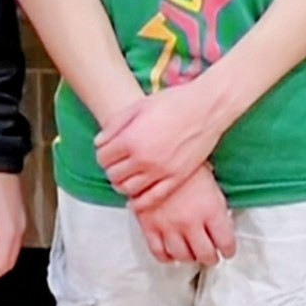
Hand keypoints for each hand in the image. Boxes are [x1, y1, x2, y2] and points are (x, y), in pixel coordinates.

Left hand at [96, 83, 227, 201]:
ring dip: (122, 184)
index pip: (102, 157)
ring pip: (128, 189)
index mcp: (131, 139)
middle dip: (111, 168)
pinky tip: (136, 198)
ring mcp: (160, 171)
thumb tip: (99, 142)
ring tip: (127, 176)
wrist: (206, 108)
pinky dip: (139, 201)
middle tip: (117, 163)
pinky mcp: (176, 179)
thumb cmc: (174, 103)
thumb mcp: (139, 106)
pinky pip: (151, 198)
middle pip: (113, 174)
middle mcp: (143, 159)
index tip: (108, 151)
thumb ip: (115, 125)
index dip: (102, 154)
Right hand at [135, 165, 235, 266]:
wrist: (156, 156)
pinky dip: (167, 257)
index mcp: (211, 210)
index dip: (228, 250)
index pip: (225, 243)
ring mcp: (170, 226)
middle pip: (205, 255)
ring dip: (190, 258)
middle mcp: (191, 222)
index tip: (227, 251)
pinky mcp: (150, 227)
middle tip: (211, 257)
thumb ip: (216, 206)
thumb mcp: (211, 182)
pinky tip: (171, 255)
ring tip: (192, 256)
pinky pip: (159, 252)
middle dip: (210, 258)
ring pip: (183, 256)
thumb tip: (221, 221)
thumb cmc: (185, 164)